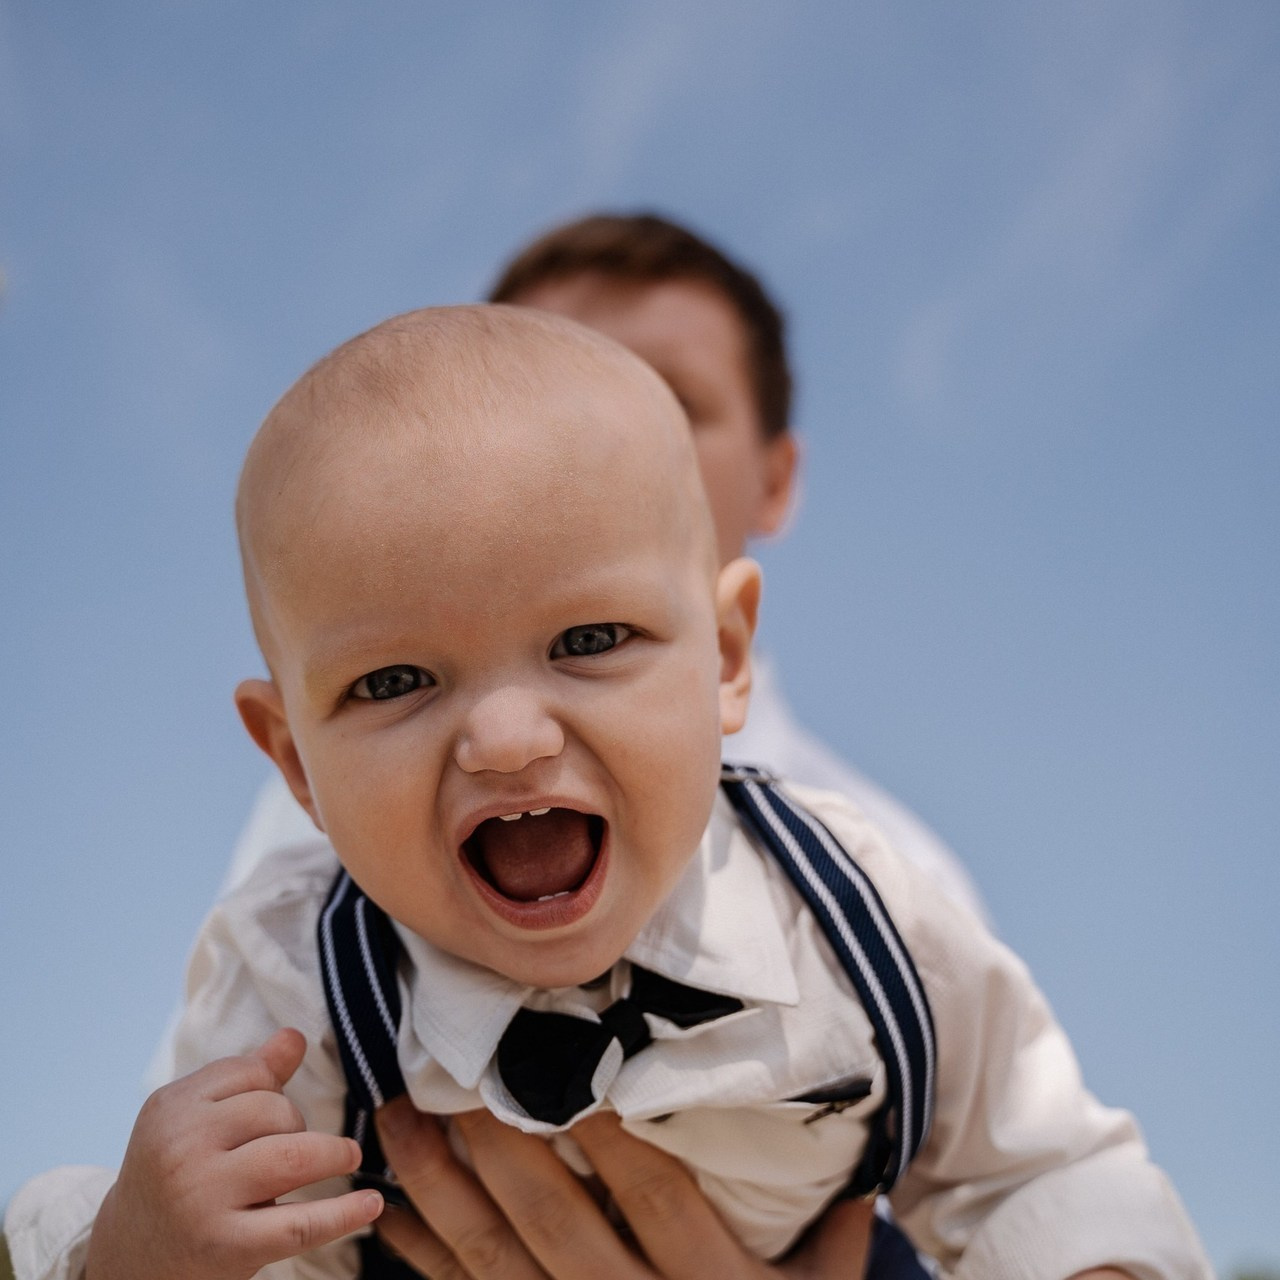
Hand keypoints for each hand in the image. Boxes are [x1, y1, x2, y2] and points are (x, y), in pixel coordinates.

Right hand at [86, 1028, 382, 1279]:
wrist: (129, 1258)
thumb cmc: (175, 1176)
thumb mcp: (194, 1120)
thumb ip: (247, 1077)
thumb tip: (296, 1036)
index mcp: (171, 1109)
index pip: (249, 1073)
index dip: (271, 1088)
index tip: (268, 1115)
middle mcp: (181, 1150)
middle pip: (274, 1111)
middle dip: (295, 1125)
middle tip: (290, 1149)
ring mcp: (201, 1199)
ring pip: (293, 1156)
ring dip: (329, 1155)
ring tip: (344, 1157)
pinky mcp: (224, 1246)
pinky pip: (299, 1224)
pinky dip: (343, 1214)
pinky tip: (370, 1205)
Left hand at [373, 1099, 874, 1278]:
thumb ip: (839, 1235)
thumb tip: (864, 1156)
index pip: (652, 1190)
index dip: (608, 1123)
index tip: (572, 1053)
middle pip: (553, 1217)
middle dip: (496, 1139)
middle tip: (456, 1064)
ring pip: (492, 1258)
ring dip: (437, 1185)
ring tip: (397, 1113)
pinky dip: (424, 1258)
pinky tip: (393, 1207)